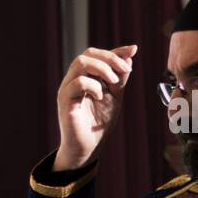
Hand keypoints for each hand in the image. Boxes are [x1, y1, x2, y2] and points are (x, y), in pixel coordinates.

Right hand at [55, 44, 136, 170]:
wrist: (90, 147)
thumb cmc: (99, 123)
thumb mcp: (115, 96)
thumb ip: (120, 78)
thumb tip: (129, 56)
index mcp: (86, 76)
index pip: (97, 55)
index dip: (116, 51)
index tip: (133, 50)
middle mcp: (74, 79)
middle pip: (88, 54)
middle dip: (110, 58)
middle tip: (125, 70)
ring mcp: (68, 88)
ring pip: (80, 63)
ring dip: (102, 68)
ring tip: (114, 83)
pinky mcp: (65, 100)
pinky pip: (77, 83)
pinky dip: (93, 86)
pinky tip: (100, 97)